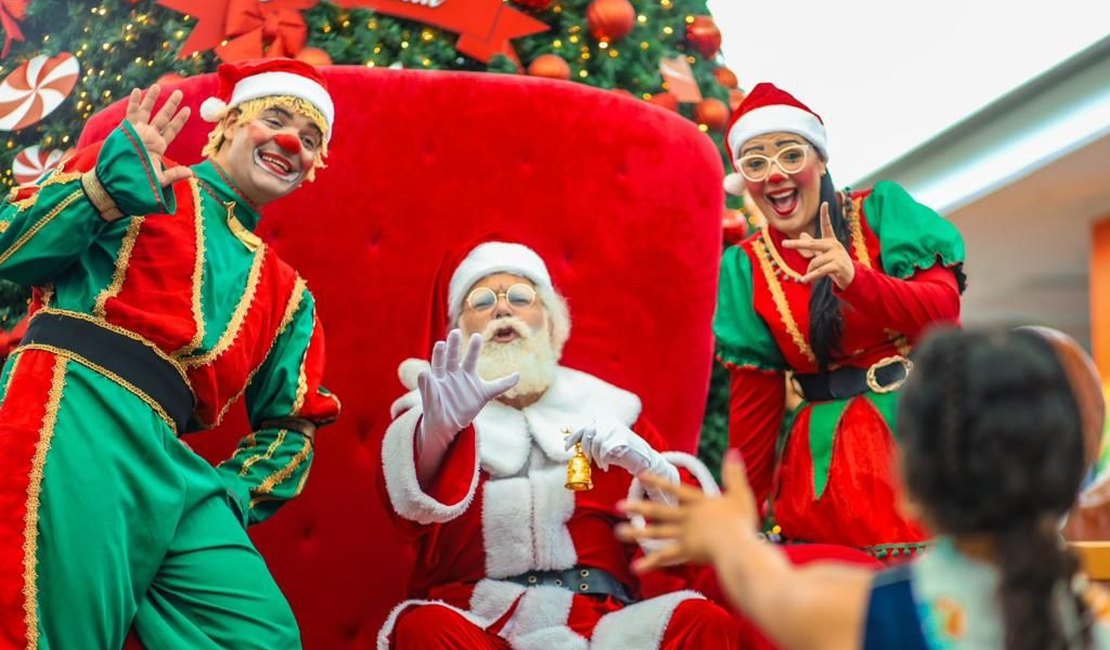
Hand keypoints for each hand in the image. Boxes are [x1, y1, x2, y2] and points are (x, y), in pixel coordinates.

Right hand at [124, 85, 192, 186]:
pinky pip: (131, 113)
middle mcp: (149, 137)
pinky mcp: (126, 130)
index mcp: (158, 146)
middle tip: (179, 92)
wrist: (117, 181)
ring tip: (158, 86)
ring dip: (152, 99)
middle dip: (171, 105)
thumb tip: (192, 173)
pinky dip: (134, 102)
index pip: (172, 130)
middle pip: (163, 117)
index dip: (180, 120)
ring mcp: (138, 132)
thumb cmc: (137, 182)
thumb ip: (175, 175)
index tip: (188, 109)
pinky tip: (137, 91)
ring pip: (147, 112)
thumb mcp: (160, 179)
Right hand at [417, 329, 518, 449]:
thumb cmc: (467, 405)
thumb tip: (518, 375)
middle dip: (454, 345)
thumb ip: (502, 384)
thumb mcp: (485, 394)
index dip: (474, 348)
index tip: (478, 336)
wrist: (450, 424)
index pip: (471, 357)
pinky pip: (427, 386)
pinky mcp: (430, 394)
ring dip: (439, 355)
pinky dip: (425, 380)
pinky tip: (425, 374)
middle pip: (453, 357)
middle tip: (456, 332)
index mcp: (465, 372)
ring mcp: (439, 382)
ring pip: (439, 365)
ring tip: (440, 345)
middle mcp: (452, 373)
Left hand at [565, 420, 661, 474]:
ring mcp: (615, 429)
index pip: (584, 427)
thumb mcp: (600, 444)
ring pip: (596, 443)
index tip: (566, 447)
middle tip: (588, 460)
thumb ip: (586, 440)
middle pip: (588, 434)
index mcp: (603, 421)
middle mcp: (609, 423)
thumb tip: (566, 438)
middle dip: (586, 450)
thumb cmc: (619, 452)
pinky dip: (602, 461)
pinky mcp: (621, 438)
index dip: (573, 438)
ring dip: (596, 457)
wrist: (641, 458)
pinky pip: (604, 450)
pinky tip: (605, 466)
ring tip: (600, 465)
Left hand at [617, 450, 758, 571]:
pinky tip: (635, 567)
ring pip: (656, 533)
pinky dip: (650, 563)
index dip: (658, 481)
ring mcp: (684, 535)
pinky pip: (664, 558)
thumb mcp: (740, 493)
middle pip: (659, 510)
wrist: (738, 546)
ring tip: (618, 532)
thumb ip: (734, 474)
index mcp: (699, 502)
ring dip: (636, 533)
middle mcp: (687, 517)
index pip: (675, 489)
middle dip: (638, 507)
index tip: (641, 475)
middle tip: (618, 505)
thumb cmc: (742, 522)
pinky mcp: (686, 552)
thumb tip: (733, 451)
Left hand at [782, 202, 854, 288]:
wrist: (850, 276)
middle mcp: (834, 245)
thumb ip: (812, 244)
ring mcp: (837, 255)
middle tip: (784, 244)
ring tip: (809, 275)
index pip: (827, 226)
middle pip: (812, 244)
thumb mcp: (823, 252)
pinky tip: (803, 280)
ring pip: (815, 262)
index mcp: (830, 241)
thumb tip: (802, 233)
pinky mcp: (838, 266)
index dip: (825, 215)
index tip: (825, 203)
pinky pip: (820, 270)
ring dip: (810, 270)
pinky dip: (811, 276)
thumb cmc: (834, 263)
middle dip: (797, 244)